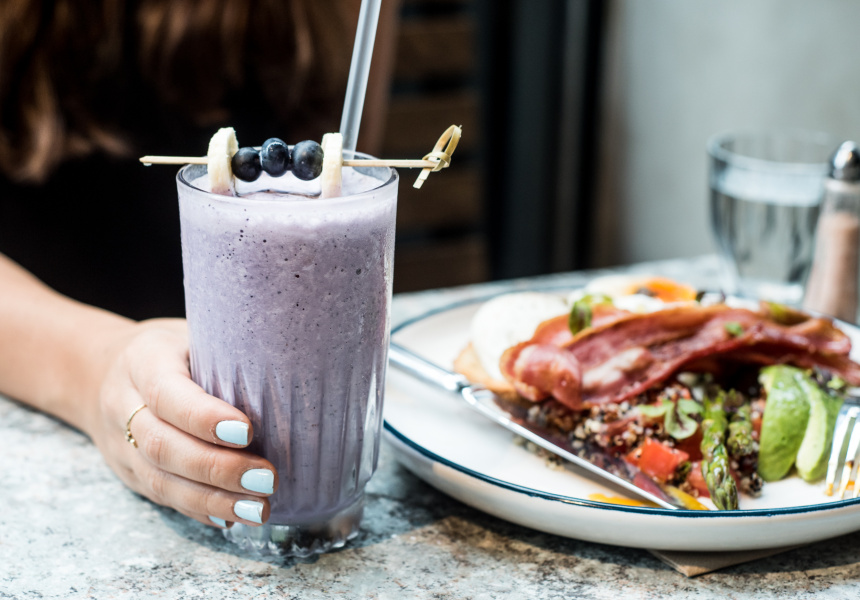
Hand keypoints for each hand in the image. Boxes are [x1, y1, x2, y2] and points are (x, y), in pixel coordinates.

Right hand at [86, 318, 276, 528]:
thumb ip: (228, 348)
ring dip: (213, 500)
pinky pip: (163, 498)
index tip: (248, 431)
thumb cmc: (169, 349)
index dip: (204, 417)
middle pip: (162, 446)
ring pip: (161, 481)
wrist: (99, 370)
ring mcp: (120, 445)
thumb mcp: (192, 332)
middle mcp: (122, 405)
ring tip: (259, 509)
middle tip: (267, 478)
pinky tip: (235, 517)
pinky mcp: (129, 474)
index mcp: (142, 362)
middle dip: (218, 468)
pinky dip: (201, 510)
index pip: (166, 394)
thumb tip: (294, 364)